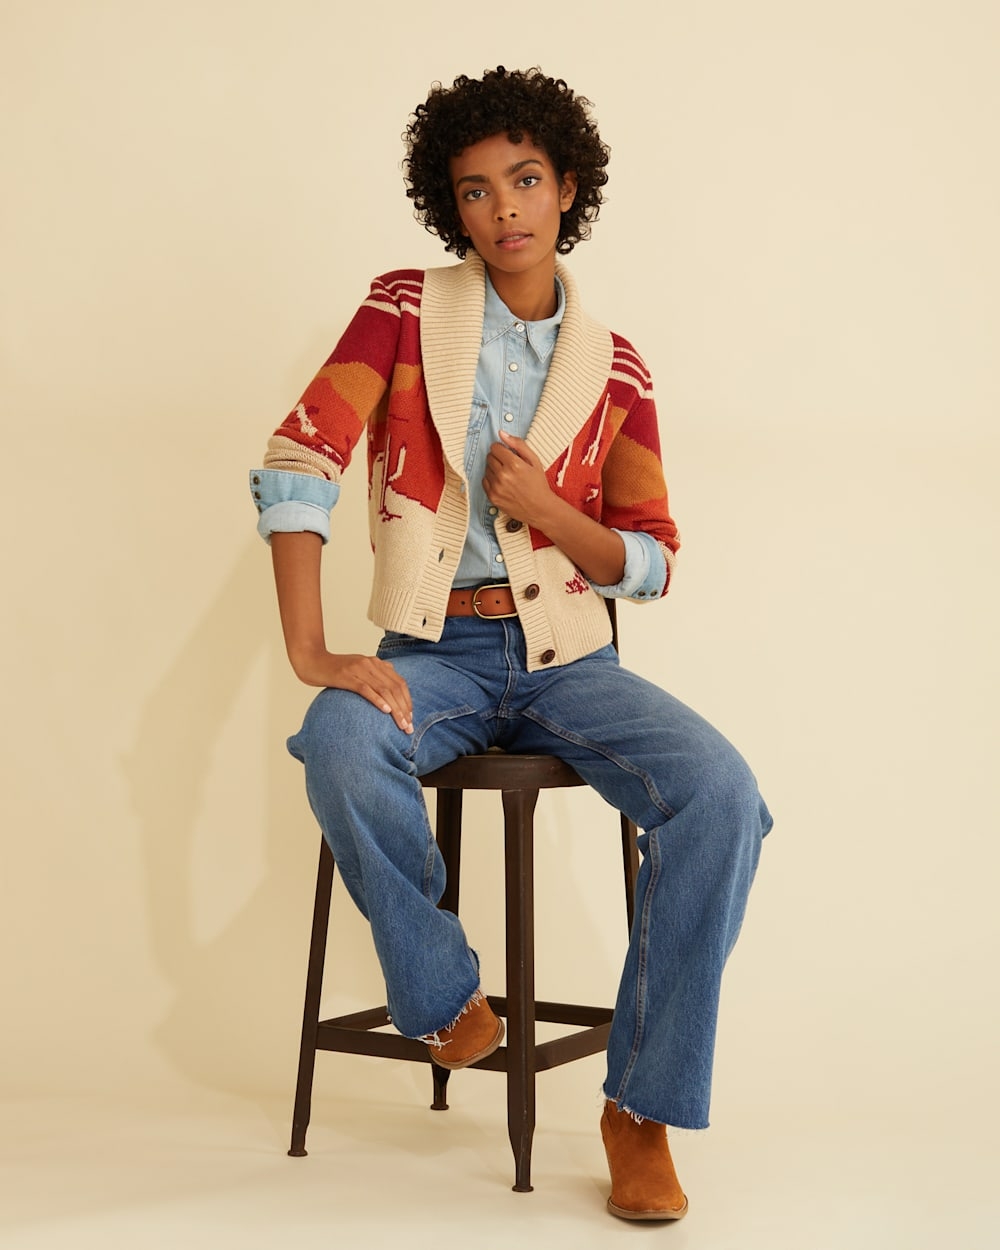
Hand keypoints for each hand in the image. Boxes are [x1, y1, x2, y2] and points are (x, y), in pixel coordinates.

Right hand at [292, 649, 413, 733]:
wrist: (311, 660)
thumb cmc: (334, 669)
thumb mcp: (358, 668)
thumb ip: (374, 674)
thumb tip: (389, 684)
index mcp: (375, 662)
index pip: (399, 682)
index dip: (407, 701)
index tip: (410, 717)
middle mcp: (370, 663)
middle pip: (395, 688)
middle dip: (404, 709)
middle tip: (408, 727)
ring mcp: (358, 669)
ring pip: (384, 690)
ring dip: (395, 709)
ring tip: (401, 724)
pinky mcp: (346, 676)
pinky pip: (365, 689)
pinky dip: (377, 700)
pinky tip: (385, 711)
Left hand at [483, 431, 553, 524]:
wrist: (540, 508)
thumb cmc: (538, 484)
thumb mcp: (534, 460)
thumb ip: (518, 444)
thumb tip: (502, 433)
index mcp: (514, 464)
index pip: (495, 447)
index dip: (501, 449)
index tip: (507, 453)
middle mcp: (503, 475)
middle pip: (489, 457)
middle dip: (498, 458)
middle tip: (509, 465)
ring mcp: (496, 487)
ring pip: (486, 469)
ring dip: (494, 469)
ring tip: (507, 476)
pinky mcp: (492, 497)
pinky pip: (484, 482)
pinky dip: (491, 481)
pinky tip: (503, 484)